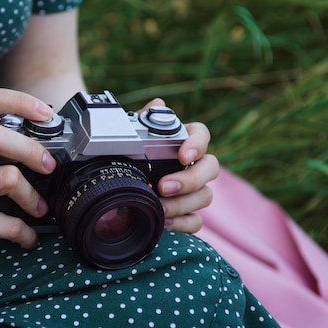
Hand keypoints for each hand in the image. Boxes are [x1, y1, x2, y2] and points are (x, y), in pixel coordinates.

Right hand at [0, 87, 56, 275]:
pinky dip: (26, 233)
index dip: (20, 101)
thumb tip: (41, 137)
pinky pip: (9, 224)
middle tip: (48, 166)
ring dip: (32, 196)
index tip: (45, 114)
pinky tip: (28, 236)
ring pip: (8, 178)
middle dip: (32, 150)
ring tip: (38, 207)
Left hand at [138, 99, 218, 233]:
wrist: (116, 182)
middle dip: (190, 179)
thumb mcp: (129, 136)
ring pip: (205, 196)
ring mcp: (193, 190)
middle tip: (164, 186)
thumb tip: (157, 104)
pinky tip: (164, 222)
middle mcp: (193, 164)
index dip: (197, 143)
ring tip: (159, 207)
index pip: (201, 134)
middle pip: (211, 168)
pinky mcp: (187, 213)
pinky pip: (197, 221)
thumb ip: (142, 120)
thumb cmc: (128, 154)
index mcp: (182, 140)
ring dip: (183, 204)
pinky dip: (182, 223)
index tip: (184, 155)